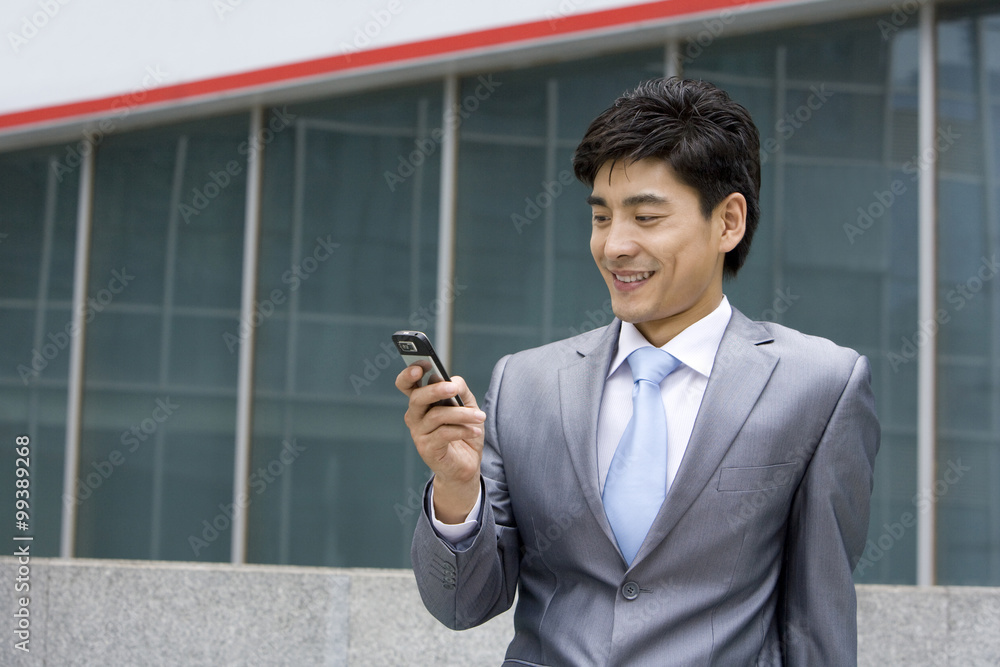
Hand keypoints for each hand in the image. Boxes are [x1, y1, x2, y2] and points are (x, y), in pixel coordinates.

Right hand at [396, 365, 485, 522]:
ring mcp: (418, 433)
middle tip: (454, 388)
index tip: (421, 365)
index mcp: (421, 402)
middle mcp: (415, 416)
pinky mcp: (427, 448)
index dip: (409, 374)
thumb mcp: (467, 406)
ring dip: (462, 414)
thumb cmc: (464, 433)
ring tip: (481, 416)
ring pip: (437, 415)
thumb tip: (453, 382)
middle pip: (417, 398)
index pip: (407, 385)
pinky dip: (463, 430)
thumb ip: (460, 390)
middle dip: (436, 390)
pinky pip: (444, 433)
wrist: (466, 465)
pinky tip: (475, 431)